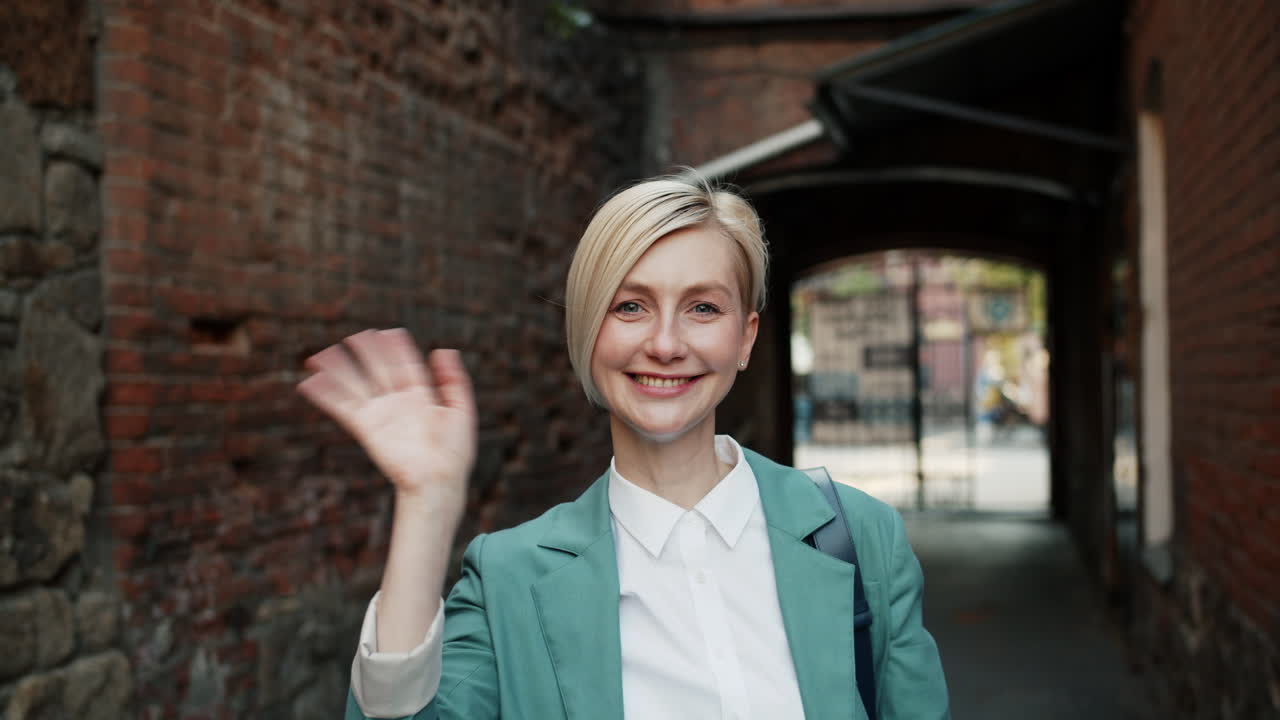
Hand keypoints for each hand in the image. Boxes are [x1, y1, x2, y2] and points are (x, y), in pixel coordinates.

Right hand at [297, 329, 476, 507]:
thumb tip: (443, 349)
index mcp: (421, 397)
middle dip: (366, 353)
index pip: (405, 366)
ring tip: (324, 353)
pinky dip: (326, 394)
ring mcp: (380, 414)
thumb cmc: (453, 452)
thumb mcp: (461, 410)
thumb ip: (454, 380)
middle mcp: (398, 403)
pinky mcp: (366, 428)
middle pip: (378, 370)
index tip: (388, 332)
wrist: (438, 480)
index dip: (396, 349)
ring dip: (340, 369)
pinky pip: (343, 406)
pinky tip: (311, 381)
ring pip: (356, 384)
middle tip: (356, 335)